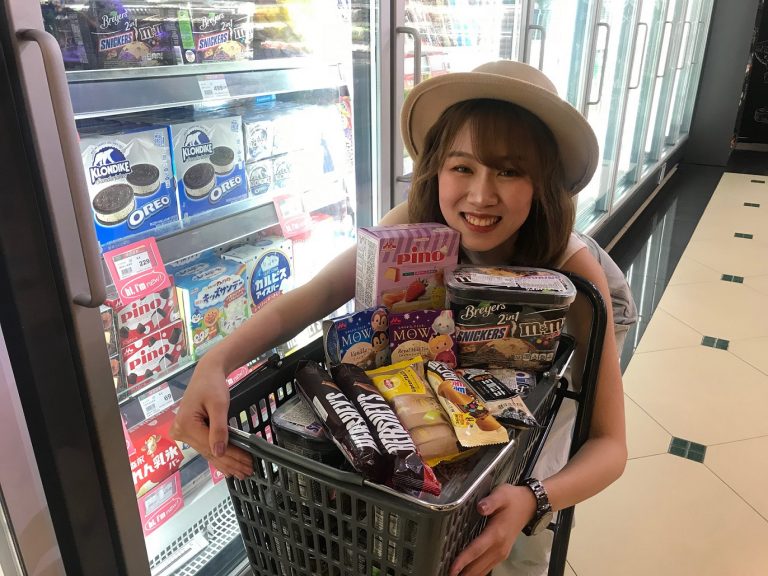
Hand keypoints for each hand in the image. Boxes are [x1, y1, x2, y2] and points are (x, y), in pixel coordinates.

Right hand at [170, 356, 252, 478]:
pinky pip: (205, 447)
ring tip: (242, 472)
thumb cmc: (212, 385)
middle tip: (248, 472)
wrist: (206, 373)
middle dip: (231, 462)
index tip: (247, 463)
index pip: (211, 446)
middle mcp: (181, 432)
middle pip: (209, 451)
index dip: (231, 456)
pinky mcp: (189, 433)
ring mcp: (183, 433)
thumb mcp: (219, 404)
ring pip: (208, 452)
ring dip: (226, 463)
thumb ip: (219, 428)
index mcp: (186, 425)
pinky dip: (218, 457)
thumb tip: (219, 452)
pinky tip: (228, 468)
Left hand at [449, 484, 536, 575]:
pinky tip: (466, 573)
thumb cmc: (512, 499)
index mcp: (496, 533)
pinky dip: (476, 573)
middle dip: (462, 573)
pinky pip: (487, 568)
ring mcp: (501, 553)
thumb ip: (490, 501)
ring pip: (482, 570)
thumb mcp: (501, 494)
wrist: (529, 505)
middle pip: (478, 565)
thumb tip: (480, 507)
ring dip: (468, 575)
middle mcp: (499, 547)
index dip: (463, 560)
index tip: (452, 569)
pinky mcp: (502, 554)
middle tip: (447, 574)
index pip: (476, 549)